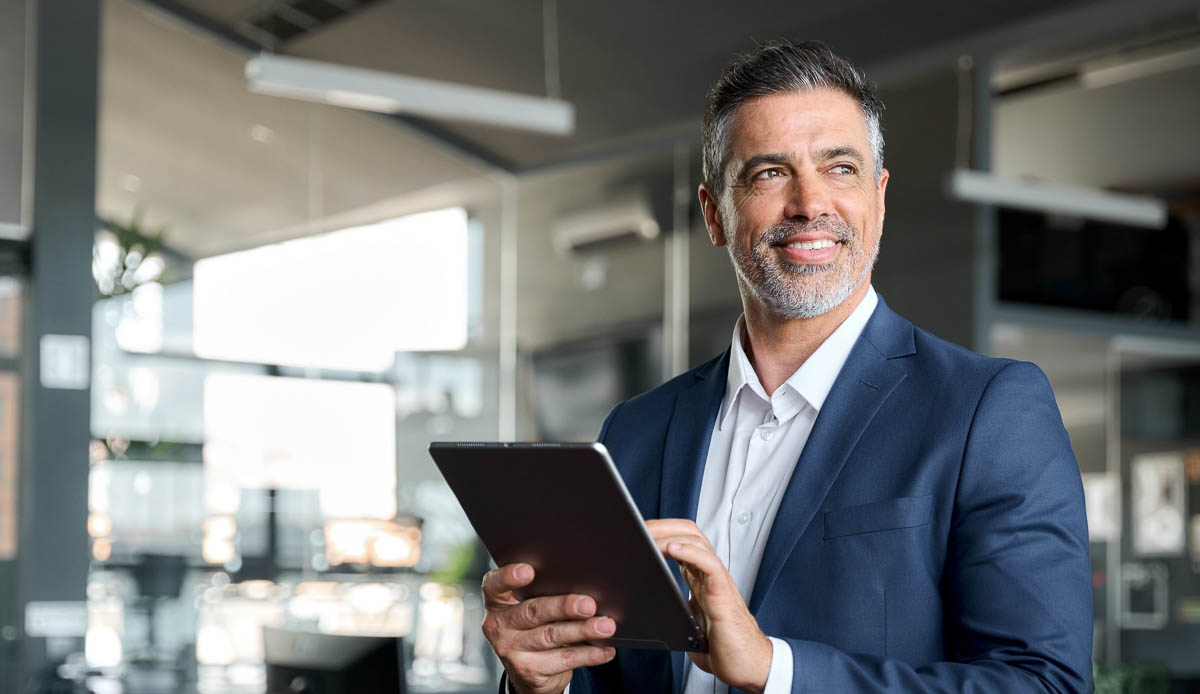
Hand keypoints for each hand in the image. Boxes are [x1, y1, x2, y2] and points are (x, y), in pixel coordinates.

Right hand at [481, 562, 617, 693]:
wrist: (527, 671)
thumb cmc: (533, 625)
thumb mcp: (527, 607)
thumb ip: (542, 592)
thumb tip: (583, 585)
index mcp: (497, 601)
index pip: (495, 585)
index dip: (509, 577)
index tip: (529, 570)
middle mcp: (499, 626)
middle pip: (533, 611)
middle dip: (563, 606)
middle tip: (588, 604)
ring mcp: (511, 650)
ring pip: (552, 636)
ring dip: (582, 630)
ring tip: (605, 626)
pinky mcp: (529, 671)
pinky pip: (564, 660)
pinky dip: (589, 654)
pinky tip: (605, 649)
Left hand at [646, 519, 772, 693]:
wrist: (747, 666)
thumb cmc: (722, 648)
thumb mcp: (686, 623)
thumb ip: (670, 609)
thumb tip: (639, 608)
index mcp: (700, 579)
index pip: (682, 541)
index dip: (661, 531)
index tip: (638, 532)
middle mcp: (709, 575)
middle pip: (689, 533)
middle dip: (663, 525)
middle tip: (639, 528)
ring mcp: (718, 582)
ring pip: (698, 542)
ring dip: (671, 534)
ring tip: (650, 535)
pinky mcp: (724, 595)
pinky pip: (710, 565)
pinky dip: (691, 552)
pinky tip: (673, 549)